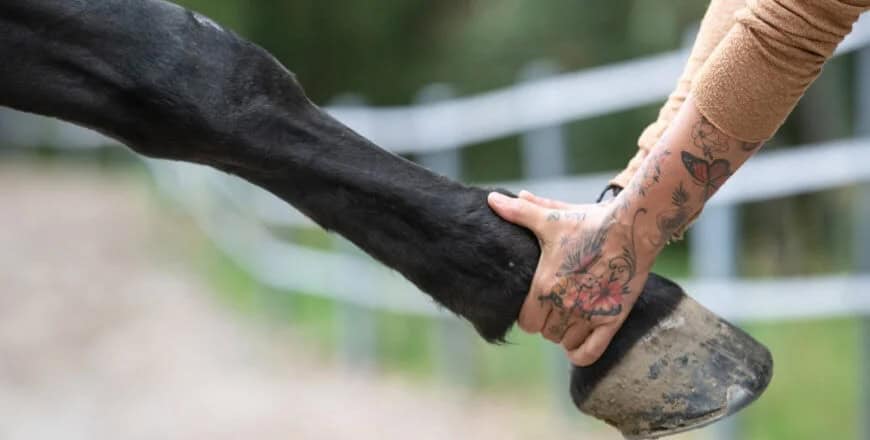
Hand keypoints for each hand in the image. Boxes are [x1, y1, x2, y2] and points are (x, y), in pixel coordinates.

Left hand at [487, 190, 654, 365]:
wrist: (632, 226)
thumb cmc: (589, 222)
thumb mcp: (551, 218)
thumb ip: (520, 213)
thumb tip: (491, 199)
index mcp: (545, 285)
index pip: (525, 321)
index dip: (529, 314)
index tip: (536, 305)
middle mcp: (565, 304)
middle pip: (545, 333)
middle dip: (547, 323)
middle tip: (555, 310)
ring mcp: (589, 314)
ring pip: (565, 342)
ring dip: (565, 334)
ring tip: (570, 319)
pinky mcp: (612, 319)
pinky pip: (590, 353)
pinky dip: (581, 353)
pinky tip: (579, 342)